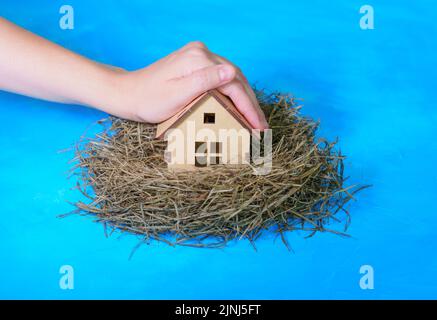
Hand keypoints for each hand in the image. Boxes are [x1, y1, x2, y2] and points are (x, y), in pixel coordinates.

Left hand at [110, 42, 267, 128]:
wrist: (128, 93)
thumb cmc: (149, 100)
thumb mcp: (177, 95)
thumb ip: (205, 82)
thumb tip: (232, 72)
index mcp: (198, 59)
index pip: (233, 84)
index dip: (249, 108)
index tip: (259, 127)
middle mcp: (201, 53)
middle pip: (236, 80)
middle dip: (250, 105)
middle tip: (262, 128)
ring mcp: (199, 56)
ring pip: (231, 79)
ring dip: (244, 100)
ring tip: (255, 120)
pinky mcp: (196, 63)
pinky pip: (221, 78)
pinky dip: (233, 94)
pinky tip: (239, 106)